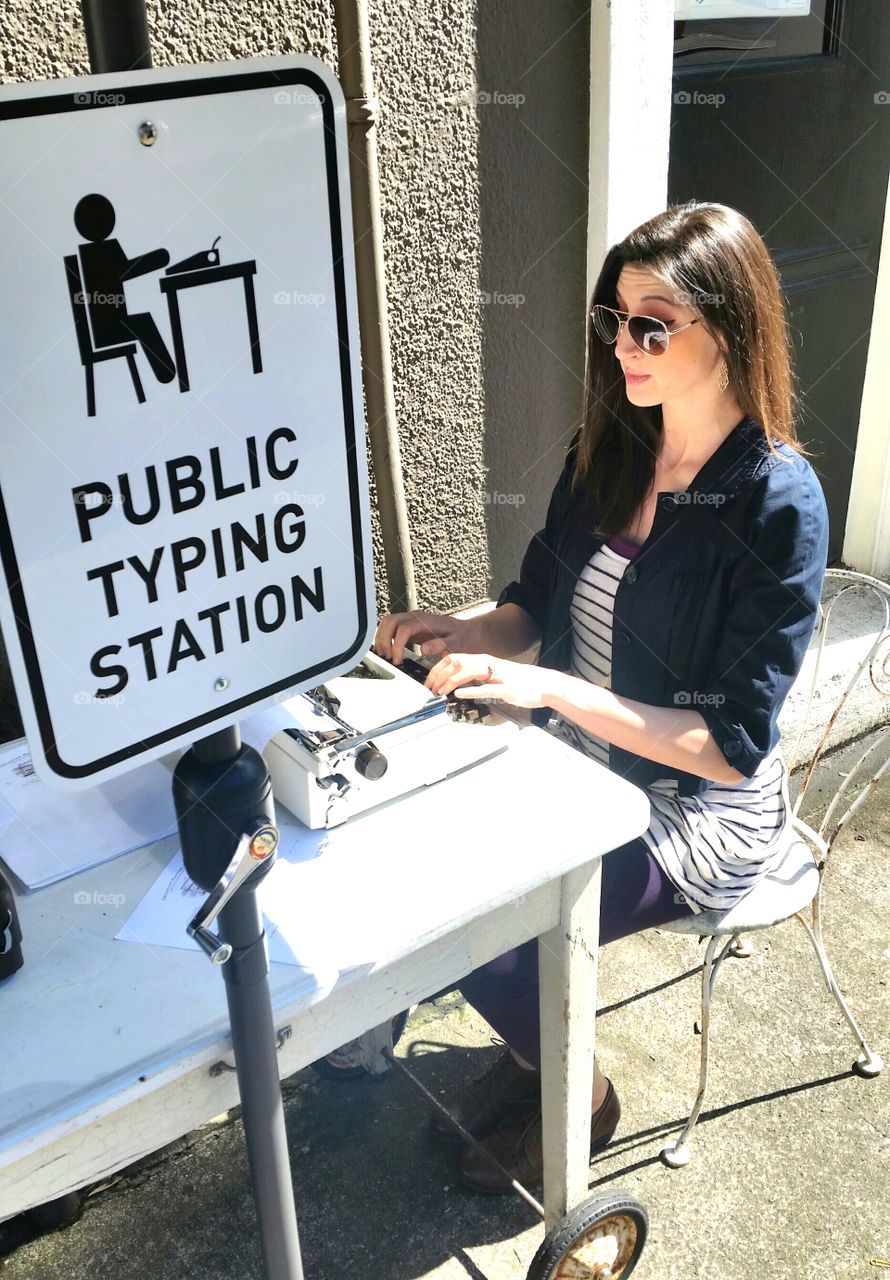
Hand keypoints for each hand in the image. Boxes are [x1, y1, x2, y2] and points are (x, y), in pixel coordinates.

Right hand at [372, 611, 476, 665]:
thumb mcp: (455, 643)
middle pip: (390, 621)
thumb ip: (439, 646)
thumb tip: (423, 650)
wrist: (465, 631)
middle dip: (385, 639)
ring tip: (385, 654)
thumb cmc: (461, 637)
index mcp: (426, 621)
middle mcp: (416, 617)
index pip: (404, 629)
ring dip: (382, 637)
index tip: (397, 659)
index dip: (397, 644)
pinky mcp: (409, 625)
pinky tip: (387, 649)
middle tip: (388, 656)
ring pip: (388, 622)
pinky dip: (385, 636)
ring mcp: (411, 619)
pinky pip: (391, 626)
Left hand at [423, 652, 560, 710]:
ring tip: (439, 691)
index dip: (437, 668)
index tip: (428, 680)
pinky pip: (485, 688)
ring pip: (467, 671)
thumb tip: (458, 683)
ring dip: (449, 681)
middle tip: (429, 687)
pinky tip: (459, 694)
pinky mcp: (505, 688)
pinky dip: (470, 690)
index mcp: (483, 660)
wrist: (543, 684)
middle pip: (456, 661)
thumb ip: (476, 676)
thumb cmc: (519, 681)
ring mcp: (497, 675)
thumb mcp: (493, 675)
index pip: (454, 658)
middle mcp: (488, 663)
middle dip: (438, 674)